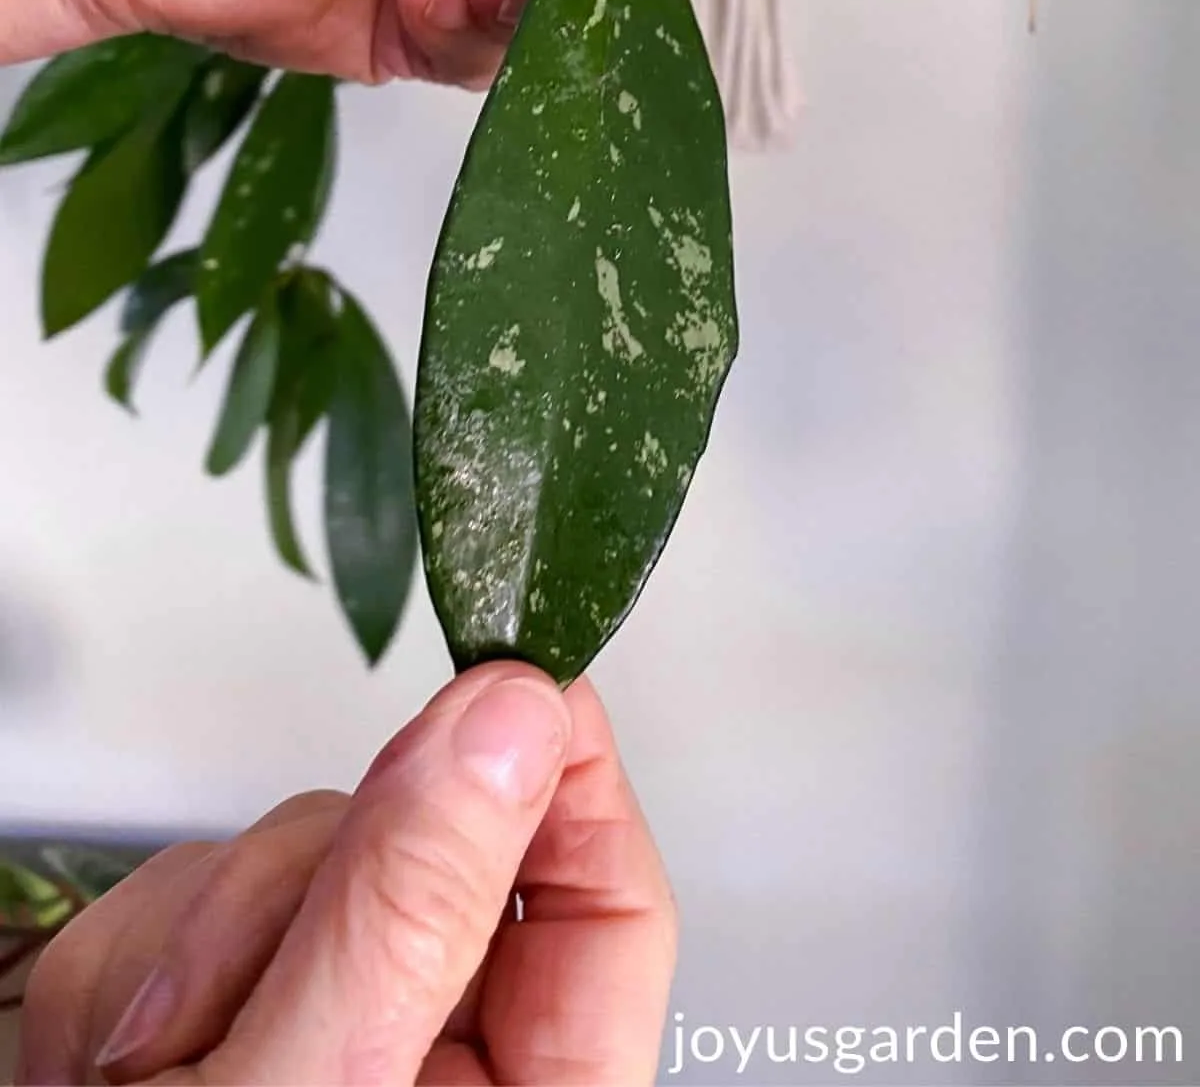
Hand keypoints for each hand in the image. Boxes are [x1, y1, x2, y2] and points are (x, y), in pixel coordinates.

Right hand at [16, 667, 674, 1085]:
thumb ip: (406, 912)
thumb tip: (514, 728)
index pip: (610, 914)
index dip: (576, 780)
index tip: (519, 679)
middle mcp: (430, 1071)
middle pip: (434, 857)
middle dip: (323, 882)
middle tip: (261, 953)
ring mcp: (326, 1035)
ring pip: (306, 858)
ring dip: (212, 938)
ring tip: (158, 1061)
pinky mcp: (225, 1014)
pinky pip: (200, 897)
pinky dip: (143, 963)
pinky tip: (123, 1059)